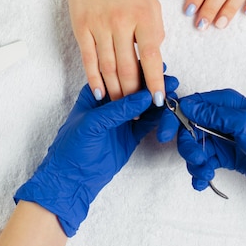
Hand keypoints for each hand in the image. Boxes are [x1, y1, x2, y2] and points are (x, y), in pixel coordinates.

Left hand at [14, 75, 178, 236]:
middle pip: (135, 89)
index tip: (156, 65)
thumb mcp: (92, 124)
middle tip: (171, 80)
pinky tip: (168, 111)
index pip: (118, 75)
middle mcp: (110, 103)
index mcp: (95, 93)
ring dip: (158, 99)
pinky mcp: (130, 135)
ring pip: (144, 105)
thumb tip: (144, 95)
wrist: (72, 180)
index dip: (137, 70)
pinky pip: (147, 123)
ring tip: (174, 93)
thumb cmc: (72, 148)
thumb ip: (118, 109)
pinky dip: (158, 117)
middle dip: (153, 84)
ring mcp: (121, 119)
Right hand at [62, 0, 165, 103]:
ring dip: (115, 92)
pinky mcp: (81, 28)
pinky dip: (95, 79)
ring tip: (120, 108)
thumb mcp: (151, 1)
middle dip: (133, 94)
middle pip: (128, 68)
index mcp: (143, 15)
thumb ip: (155, 30)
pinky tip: (101, 93)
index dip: (155, 82)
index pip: (152, 56)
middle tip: (138, 111)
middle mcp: (121, 22)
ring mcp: (99, 26)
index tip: (158, 100)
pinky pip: (88, 60)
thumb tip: (154, 60)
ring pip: (108, 68)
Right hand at [174, 89, 245, 208]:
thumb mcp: (243, 124)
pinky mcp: (222, 155)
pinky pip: (202, 161)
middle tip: (197, 159)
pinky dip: (199, 172)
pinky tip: (202, 181)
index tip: (165, 134)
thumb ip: (213, 114)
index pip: (191, 104)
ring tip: (204, 172)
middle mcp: (220, 118)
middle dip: (187, 146)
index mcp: (225, 103)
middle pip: (187, 128)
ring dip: (194, 162)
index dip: (175, 118)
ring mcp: (221, 137)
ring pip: (193, 146)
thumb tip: (188, 104)